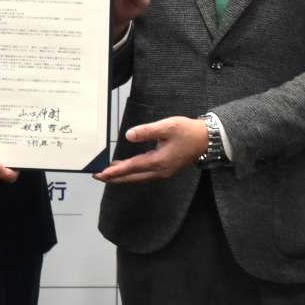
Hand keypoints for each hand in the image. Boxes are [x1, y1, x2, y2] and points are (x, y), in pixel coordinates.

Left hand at [93, 116, 207, 184]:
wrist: (207, 139)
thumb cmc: (188, 131)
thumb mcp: (167, 126)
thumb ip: (147, 131)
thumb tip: (129, 135)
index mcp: (159, 161)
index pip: (132, 167)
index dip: (116, 170)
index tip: (102, 173)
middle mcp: (160, 170)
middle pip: (133, 177)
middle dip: (114, 177)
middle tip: (97, 176)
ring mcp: (163, 172)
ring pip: (138, 177)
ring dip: (122, 176)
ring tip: (107, 173)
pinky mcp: (165, 169)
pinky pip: (144, 174)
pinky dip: (132, 172)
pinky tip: (125, 167)